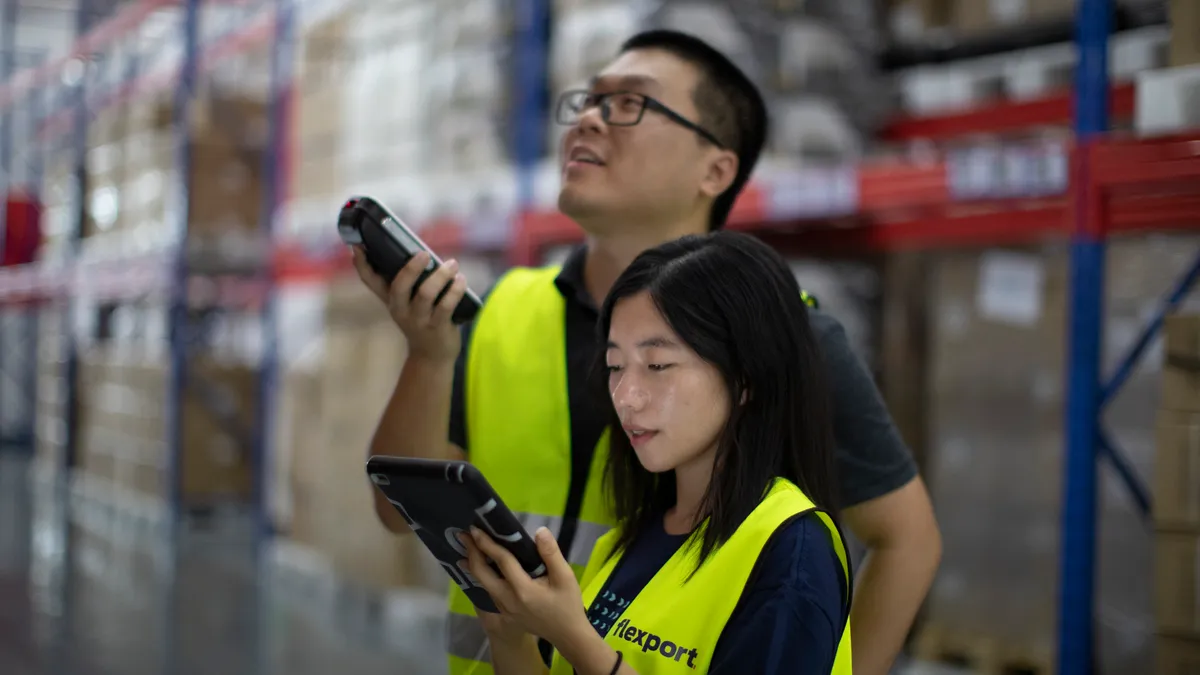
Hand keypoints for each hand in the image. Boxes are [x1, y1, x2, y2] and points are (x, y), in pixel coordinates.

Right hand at [351, 246, 464, 362]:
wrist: (432, 355)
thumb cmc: (422, 320)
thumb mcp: (408, 303)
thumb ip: (408, 282)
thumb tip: (419, 250)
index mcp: (391, 299)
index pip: (370, 281)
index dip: (362, 265)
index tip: (357, 248)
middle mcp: (400, 309)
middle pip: (399, 285)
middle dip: (411, 267)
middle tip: (425, 253)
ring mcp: (418, 319)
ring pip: (426, 293)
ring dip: (441, 276)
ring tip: (452, 264)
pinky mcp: (437, 327)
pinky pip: (446, 305)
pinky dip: (455, 290)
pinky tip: (461, 280)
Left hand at [461, 526, 589, 648]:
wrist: (566, 634)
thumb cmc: (567, 604)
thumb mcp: (565, 577)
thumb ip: (551, 553)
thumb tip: (540, 531)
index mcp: (523, 590)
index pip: (502, 561)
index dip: (488, 543)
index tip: (476, 528)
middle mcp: (507, 600)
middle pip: (482, 574)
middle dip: (472, 552)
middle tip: (464, 535)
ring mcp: (503, 609)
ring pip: (482, 583)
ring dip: (473, 564)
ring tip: (467, 547)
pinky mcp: (503, 612)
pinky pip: (486, 591)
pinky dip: (480, 575)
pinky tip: (477, 566)